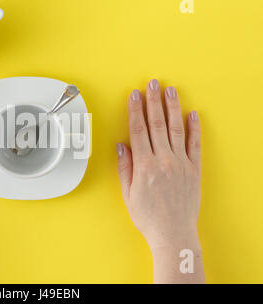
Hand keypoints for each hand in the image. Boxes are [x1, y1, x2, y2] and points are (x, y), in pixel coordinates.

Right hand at [117, 79, 203, 282]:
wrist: (173, 232)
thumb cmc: (148, 216)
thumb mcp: (128, 193)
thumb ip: (125, 167)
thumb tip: (121, 145)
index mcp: (144, 165)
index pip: (138, 130)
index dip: (135, 110)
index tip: (134, 95)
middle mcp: (163, 160)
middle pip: (157, 124)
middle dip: (154, 101)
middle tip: (153, 84)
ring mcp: (181, 163)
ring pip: (176, 129)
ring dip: (173, 108)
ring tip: (171, 91)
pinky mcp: (194, 169)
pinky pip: (195, 144)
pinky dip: (195, 128)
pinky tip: (193, 114)